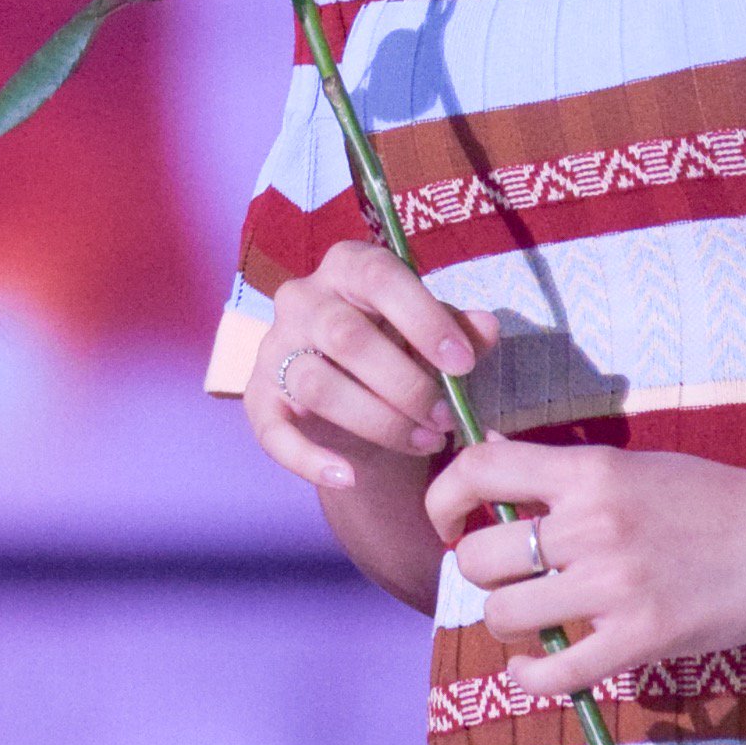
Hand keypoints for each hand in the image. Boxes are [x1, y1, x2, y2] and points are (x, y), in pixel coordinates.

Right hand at [244, 238, 500, 491]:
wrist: (363, 405)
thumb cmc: (404, 353)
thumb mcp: (436, 339)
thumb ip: (460, 333)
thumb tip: (485, 327)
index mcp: (349, 267)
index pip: (379, 278)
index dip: (423, 320)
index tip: (462, 364)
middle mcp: (303, 298)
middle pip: (345, 335)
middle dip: (405, 384)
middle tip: (446, 418)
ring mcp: (275, 347)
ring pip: (316, 384)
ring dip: (378, 421)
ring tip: (424, 442)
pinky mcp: (260, 398)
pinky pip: (274, 432)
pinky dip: (309, 460)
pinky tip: (348, 477)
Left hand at [424, 438, 745, 698]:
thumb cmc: (715, 500)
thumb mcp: (635, 465)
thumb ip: (564, 473)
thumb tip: (489, 458)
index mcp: (590, 470)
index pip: (477, 468)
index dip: (442, 499)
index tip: (447, 523)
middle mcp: (594, 523)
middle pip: (478, 557)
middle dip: (480, 576)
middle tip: (508, 582)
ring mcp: (617, 584)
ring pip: (504, 615)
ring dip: (507, 626)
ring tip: (533, 624)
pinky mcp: (643, 638)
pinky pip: (554, 673)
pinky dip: (533, 678)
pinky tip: (539, 669)